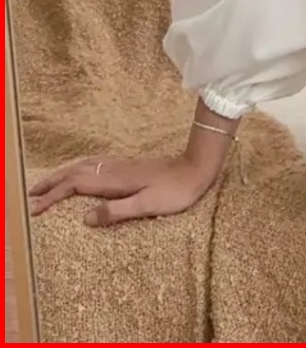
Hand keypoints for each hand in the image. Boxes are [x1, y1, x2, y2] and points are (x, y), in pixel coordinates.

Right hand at [29, 154, 214, 226]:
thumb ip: (116, 211)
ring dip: (64, 174)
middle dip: (52, 182)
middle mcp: (115, 169)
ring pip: (85, 165)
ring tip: (49, 184)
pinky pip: (96, 164)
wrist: (198, 167)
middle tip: (30, 195)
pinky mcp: (130, 166)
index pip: (75, 185)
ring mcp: (123, 165)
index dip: (53, 196)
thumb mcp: (147, 206)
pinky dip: (80, 169)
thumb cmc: (176, 191)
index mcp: (115, 180)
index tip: (34, 209)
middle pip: (75, 171)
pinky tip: (83, 173)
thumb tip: (85, 218)